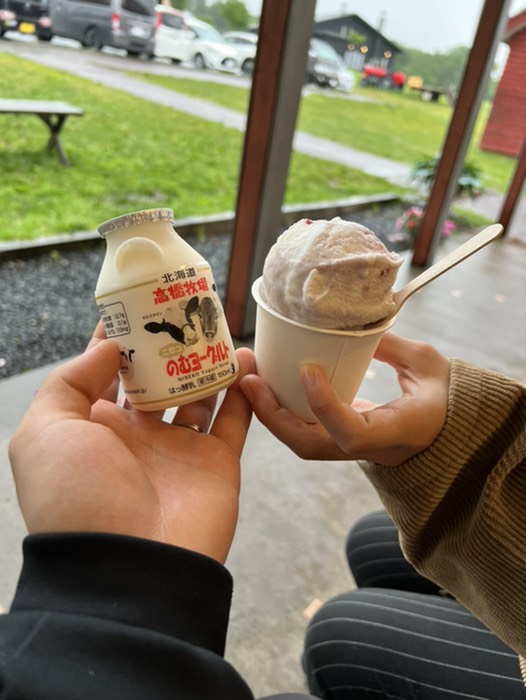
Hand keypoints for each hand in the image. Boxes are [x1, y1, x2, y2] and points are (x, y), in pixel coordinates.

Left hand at [9, 325, 253, 562]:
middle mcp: (136, 435)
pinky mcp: (216, 463)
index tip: (139, 302)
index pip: (108, 371)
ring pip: (198, 394)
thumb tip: (108, 346)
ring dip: (208, 363)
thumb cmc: (78, 497)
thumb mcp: (46, 431)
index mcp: (94, 427)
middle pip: (157, 378)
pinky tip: (247, 359)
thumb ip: (70, 381)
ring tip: (218, 328)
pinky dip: (243, 391)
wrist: (130, 567)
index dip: (121, 337)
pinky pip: (234, 420)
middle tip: (185, 307)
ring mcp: (178, 449)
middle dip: (169, 344)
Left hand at [240, 333, 449, 466]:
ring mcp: (349, 447)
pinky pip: (303, 431)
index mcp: (394, 433)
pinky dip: (280, 410)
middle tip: (249, 380)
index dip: (325, 406)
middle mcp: (366, 447)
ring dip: (269, 413)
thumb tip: (354, 325)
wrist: (443, 432)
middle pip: (309, 445)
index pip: (351, 433)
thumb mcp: (427, 364)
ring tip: (248, 379)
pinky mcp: (339, 439)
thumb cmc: (443, 397)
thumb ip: (391, 346)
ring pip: (300, 441)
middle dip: (273, 415)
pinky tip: (265, 383)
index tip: (308, 370)